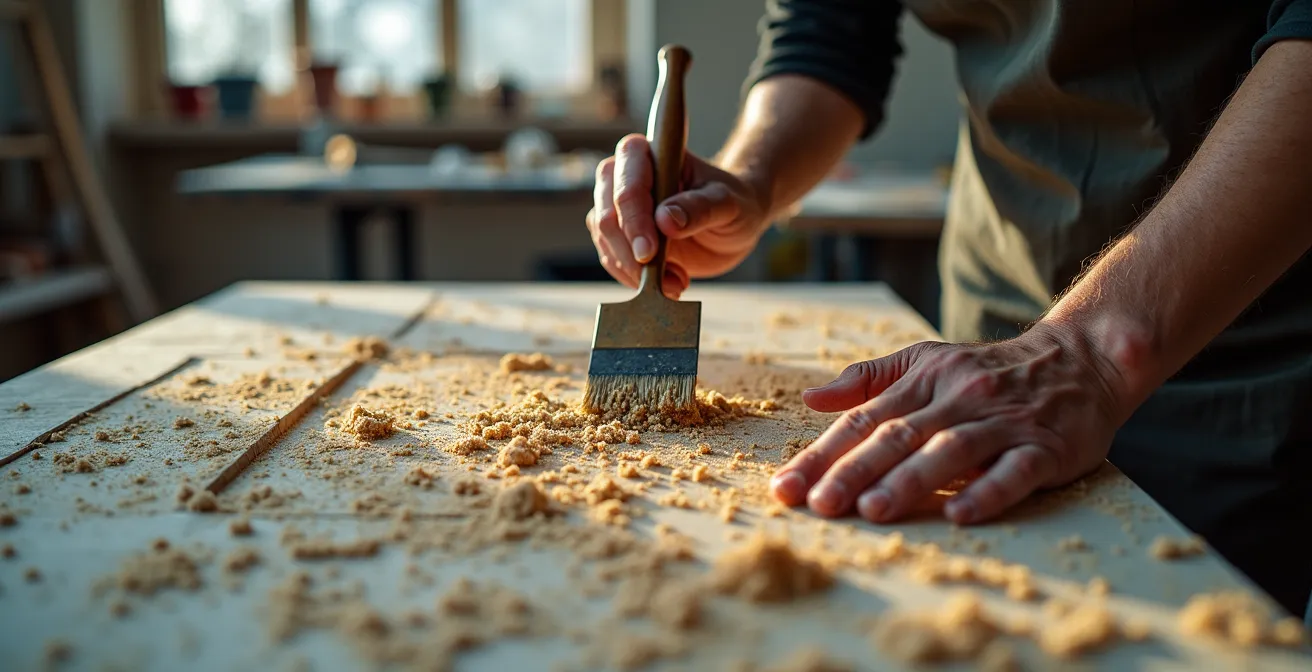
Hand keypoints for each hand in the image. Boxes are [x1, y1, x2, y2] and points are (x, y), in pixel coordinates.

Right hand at [585, 134, 770, 297]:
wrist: (734, 225)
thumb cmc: (733, 202)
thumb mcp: (727, 203)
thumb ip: (699, 208)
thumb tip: (665, 219)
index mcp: (647, 155)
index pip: (628, 184)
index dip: (634, 219)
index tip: (649, 252)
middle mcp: (624, 177)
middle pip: (607, 215)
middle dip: (630, 252)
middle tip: (662, 278)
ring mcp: (618, 209)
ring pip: (605, 241)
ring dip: (635, 271)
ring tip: (676, 282)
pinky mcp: (621, 237)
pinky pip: (614, 260)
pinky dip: (635, 279)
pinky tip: (668, 284)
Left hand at [770, 323, 1129, 524]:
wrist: (1081, 358)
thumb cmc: (988, 369)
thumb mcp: (926, 360)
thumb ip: (868, 379)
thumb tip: (811, 397)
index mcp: (922, 382)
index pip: (862, 421)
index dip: (822, 455)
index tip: (786, 488)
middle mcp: (957, 399)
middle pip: (897, 436)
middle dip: (853, 472)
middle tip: (818, 505)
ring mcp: (1001, 422)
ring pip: (949, 451)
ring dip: (910, 481)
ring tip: (873, 510)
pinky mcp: (1045, 446)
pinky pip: (1014, 470)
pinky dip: (987, 492)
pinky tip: (959, 515)